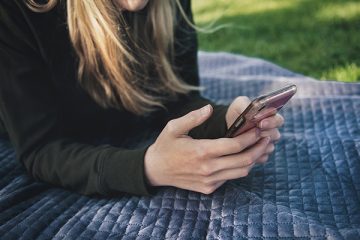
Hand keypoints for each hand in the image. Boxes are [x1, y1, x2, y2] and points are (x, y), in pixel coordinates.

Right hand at [144, 104, 272, 193]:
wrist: (155, 170)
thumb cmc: (165, 145)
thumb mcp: (174, 127)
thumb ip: (193, 117)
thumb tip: (209, 108)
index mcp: (201, 151)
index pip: (235, 145)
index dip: (251, 136)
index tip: (258, 128)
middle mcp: (208, 168)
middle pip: (244, 160)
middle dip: (259, 148)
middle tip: (266, 137)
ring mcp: (209, 181)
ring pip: (241, 172)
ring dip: (253, 159)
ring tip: (259, 147)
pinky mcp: (209, 188)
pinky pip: (231, 178)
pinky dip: (240, 167)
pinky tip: (242, 157)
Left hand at [226, 96, 284, 162]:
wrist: (227, 127)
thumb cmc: (236, 113)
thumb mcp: (239, 104)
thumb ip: (247, 104)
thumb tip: (256, 113)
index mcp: (270, 118)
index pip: (279, 120)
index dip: (271, 122)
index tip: (260, 123)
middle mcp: (272, 131)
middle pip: (275, 135)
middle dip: (264, 133)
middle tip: (254, 133)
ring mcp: (267, 144)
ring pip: (269, 147)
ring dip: (258, 144)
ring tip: (247, 142)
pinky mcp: (261, 155)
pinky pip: (262, 157)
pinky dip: (254, 154)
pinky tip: (245, 151)